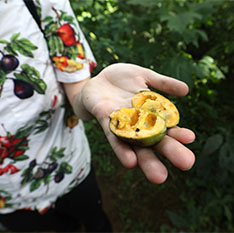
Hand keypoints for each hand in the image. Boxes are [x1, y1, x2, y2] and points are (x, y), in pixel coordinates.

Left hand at [80, 63, 194, 183]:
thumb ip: (162, 83)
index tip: (191, 138)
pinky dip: (121, 149)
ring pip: (135, 144)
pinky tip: (131, 163)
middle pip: (154, 139)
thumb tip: (186, 90)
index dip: (178, 132)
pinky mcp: (105, 120)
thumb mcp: (144, 76)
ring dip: (146, 160)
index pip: (166, 125)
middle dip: (170, 151)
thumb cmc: (121, 80)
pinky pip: (113, 137)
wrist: (96, 80)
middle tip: (187, 164)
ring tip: (159, 176)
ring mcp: (121, 123)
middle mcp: (137, 122)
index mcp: (148, 112)